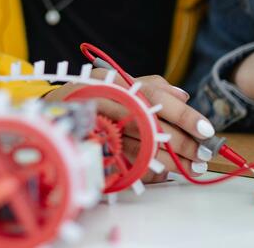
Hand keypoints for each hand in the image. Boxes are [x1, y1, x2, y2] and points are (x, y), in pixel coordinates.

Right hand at [46, 74, 215, 181]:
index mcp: (112, 84)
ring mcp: (94, 131)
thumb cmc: (89, 95)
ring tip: (190, 167)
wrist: (46, 114)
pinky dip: (148, 172)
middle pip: (151, 127)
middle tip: (204, 155)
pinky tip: (163, 172)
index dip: (183, 115)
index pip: (154, 97)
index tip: (206, 129)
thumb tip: (184, 95)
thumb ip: (151, 85)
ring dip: (170, 162)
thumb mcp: (116, 81)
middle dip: (182, 143)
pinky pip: (126, 168)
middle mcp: (102, 105)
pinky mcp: (90, 156)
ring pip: (141, 150)